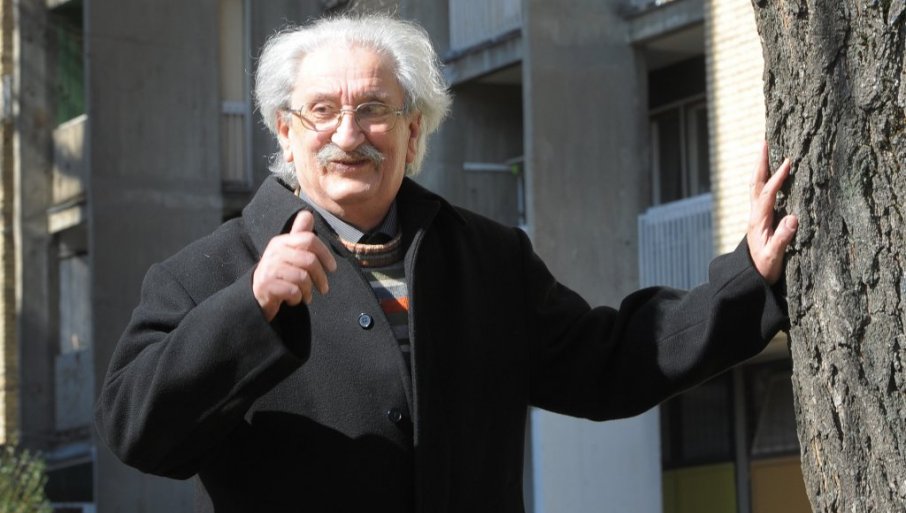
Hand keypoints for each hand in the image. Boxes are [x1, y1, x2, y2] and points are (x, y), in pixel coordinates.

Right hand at [252, 211, 337, 320]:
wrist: (256, 294)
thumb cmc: (279, 272)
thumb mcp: (288, 251)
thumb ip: (299, 234)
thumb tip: (308, 213)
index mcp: (281, 242)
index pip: (309, 239)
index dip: (325, 253)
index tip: (332, 268)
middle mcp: (274, 252)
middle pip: (310, 261)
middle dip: (321, 278)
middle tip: (324, 288)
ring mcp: (269, 269)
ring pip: (303, 278)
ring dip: (308, 291)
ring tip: (306, 295)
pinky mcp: (266, 285)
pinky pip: (293, 292)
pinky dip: (297, 299)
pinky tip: (294, 299)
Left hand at [748, 142, 798, 284]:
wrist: (752, 277)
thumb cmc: (765, 268)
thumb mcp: (774, 257)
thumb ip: (782, 239)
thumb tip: (793, 218)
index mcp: (758, 221)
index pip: (767, 194)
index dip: (777, 178)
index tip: (788, 162)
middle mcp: (755, 214)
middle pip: (756, 183)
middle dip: (761, 162)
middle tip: (765, 141)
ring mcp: (756, 214)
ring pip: (757, 185)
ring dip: (761, 166)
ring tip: (766, 147)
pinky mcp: (760, 216)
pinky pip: (762, 191)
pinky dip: (766, 177)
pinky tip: (772, 170)